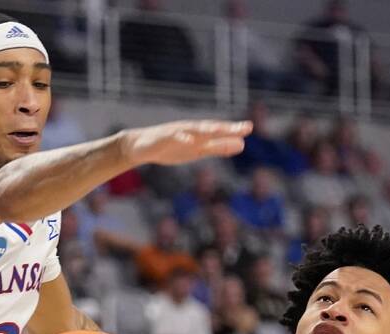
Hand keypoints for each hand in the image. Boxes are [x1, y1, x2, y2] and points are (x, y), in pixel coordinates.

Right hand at [121, 120, 251, 166]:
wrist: (140, 148)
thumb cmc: (171, 148)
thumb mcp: (198, 150)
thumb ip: (219, 147)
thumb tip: (241, 145)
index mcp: (199, 134)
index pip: (218, 131)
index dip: (232, 130)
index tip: (249, 128)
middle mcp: (190, 130)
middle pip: (210, 128)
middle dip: (226, 128)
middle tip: (244, 127)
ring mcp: (175, 133)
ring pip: (193, 130)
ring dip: (207, 130)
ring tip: (220, 130)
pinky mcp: (162, 138)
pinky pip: (172, 137)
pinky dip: (180, 138)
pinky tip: (188, 140)